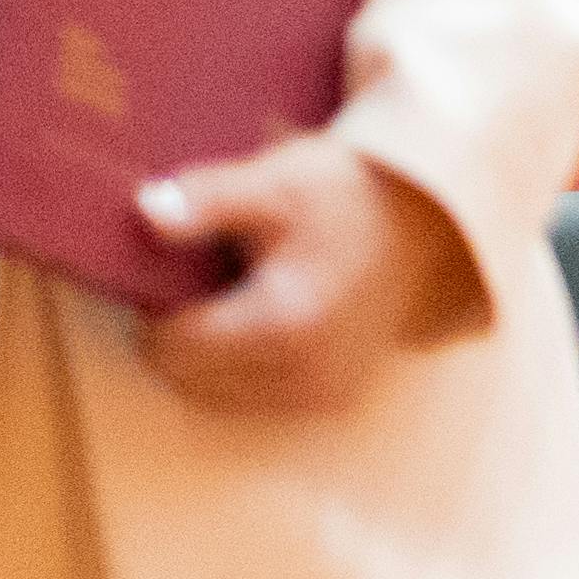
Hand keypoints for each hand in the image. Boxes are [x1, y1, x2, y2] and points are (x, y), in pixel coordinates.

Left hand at [130, 135, 491, 413]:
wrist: (432, 222)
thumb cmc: (348, 197)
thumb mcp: (278, 180)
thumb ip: (209, 198)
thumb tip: (146, 212)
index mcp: (284, 323)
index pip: (168, 344)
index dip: (155, 304)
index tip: (178, 265)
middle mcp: (302, 372)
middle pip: (184, 375)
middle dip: (178, 331)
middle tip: (207, 277)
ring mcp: (320, 392)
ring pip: (213, 392)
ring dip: (207, 353)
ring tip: (237, 298)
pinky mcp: (332, 398)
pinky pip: (251, 397)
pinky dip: (240, 365)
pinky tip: (263, 321)